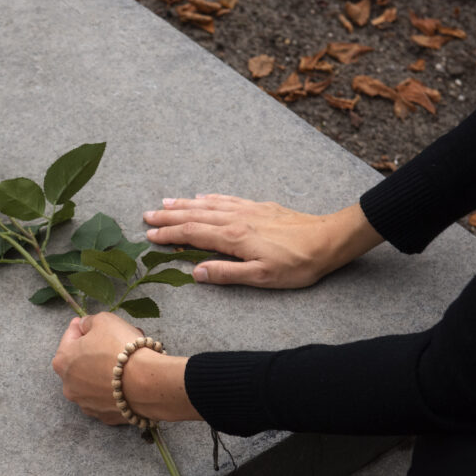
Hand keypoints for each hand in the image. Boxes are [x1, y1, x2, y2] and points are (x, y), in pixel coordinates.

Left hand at [51, 312, 197, 424]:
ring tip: (126, 359)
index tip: (91, 323)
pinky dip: (115, 388)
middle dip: (97, 349)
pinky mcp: (105, 416)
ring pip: (94, 381)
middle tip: (115, 340)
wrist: (147, 383)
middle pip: (82, 361)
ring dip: (105, 369)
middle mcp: (69, 386)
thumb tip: (86, 326)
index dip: (82, 327)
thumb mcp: (103, 320)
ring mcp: (86, 404)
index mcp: (63, 361)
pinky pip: (108, 397)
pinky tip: (129, 379)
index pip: (70, 336)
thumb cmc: (121, 348)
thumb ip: (89, 322)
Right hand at [143, 195, 382, 288]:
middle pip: (195, 215)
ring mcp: (247, 210)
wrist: (329, 240)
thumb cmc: (298, 264)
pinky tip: (201, 197)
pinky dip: (210, 198)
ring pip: (208, 205)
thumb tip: (196, 273)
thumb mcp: (262, 277)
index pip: (192, 234)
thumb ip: (227, 274)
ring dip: (184, 204)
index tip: (148, 235)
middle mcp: (236, 219)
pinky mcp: (259, 207)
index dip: (169, 234)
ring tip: (165, 203)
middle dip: (169, 216)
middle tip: (146, 216)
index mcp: (233, 238)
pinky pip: (227, 199)